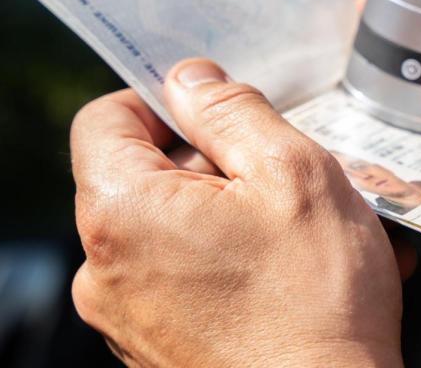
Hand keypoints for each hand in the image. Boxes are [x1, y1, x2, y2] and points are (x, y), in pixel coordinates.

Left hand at [70, 58, 402, 366]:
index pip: (104, 119)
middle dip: (216, 164)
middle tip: (285, 177)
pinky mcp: (157, 350)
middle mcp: (103, 270)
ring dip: (234, 214)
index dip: (161, 99)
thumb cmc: (317, 301)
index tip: (217, 109)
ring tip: (305, 233)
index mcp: (121, 213)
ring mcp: (128, 318)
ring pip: (175, 228)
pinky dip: (231, 261)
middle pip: (146, 176)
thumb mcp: (290, 172)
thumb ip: (232, 111)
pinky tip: (294, 273)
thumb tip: (190, 79)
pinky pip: (185, 277)